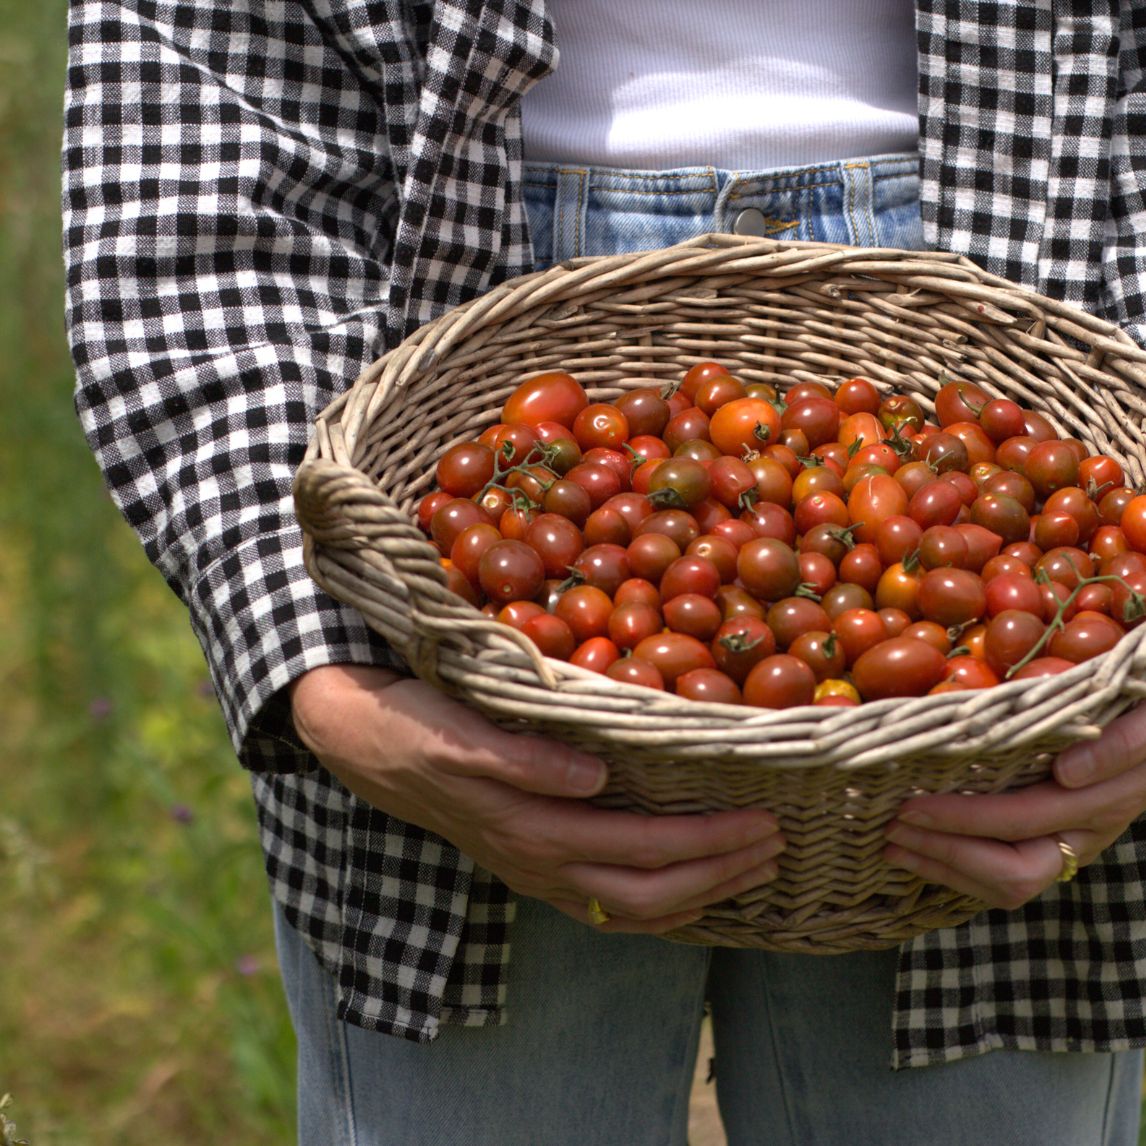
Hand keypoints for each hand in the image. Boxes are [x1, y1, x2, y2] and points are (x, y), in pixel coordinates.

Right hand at [290, 664, 784, 932]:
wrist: (365, 743)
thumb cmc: (420, 725)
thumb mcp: (465, 732)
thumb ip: (527, 760)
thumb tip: (596, 777)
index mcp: (533, 829)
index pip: (642, 849)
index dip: (708, 842)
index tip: (764, 820)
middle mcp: (540, 863)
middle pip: (650, 894)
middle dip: (721, 874)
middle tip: (779, 845)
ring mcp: (535, 873)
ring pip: (632, 909)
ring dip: (700, 894)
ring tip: (753, 870)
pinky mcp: (531, 864)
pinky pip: (608, 904)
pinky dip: (660, 904)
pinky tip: (688, 887)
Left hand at [883, 703, 1145, 908]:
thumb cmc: (1145, 707)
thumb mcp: (1144, 720)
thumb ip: (1120, 745)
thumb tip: (1067, 774)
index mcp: (1106, 800)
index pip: (1022, 822)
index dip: (964, 821)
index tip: (913, 807)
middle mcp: (1089, 832)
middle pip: (1014, 873)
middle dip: (946, 855)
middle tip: (891, 830)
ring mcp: (1073, 843)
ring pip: (1010, 885)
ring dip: (945, 869)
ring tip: (892, 848)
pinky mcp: (1055, 842)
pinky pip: (1006, 875)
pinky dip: (958, 870)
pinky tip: (921, 855)